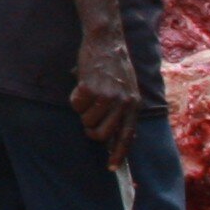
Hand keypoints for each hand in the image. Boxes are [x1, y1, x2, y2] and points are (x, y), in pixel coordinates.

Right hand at [71, 24, 142, 167]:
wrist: (106, 42)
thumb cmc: (115, 66)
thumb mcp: (128, 89)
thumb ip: (124, 111)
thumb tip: (114, 138)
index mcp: (134, 105)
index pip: (127, 137)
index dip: (118, 154)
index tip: (111, 168)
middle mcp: (123, 103)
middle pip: (101, 135)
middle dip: (91, 131)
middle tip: (87, 123)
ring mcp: (106, 96)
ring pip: (86, 121)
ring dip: (82, 111)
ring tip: (88, 94)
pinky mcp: (90, 89)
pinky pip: (76, 105)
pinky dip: (75, 98)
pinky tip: (82, 84)